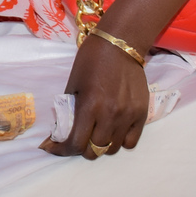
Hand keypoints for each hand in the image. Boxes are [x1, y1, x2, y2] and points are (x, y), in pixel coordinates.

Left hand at [40, 32, 148, 159]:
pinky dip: (119, 142)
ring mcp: (127, 116)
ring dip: (100, 146)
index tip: (54, 148)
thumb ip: (69, 108)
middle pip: (94, 151)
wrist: (120, 46)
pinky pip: (130, 142)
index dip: (62, 150)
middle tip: (76, 141)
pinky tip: (112, 133)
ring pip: (112, 149)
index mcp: (88, 106)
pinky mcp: (141, 114)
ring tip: (94, 136)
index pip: (76, 143)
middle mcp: (109, 115)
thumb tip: (62, 129)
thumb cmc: (91, 61)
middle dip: (81, 149)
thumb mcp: (72, 83)